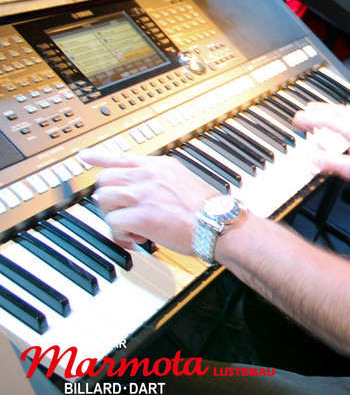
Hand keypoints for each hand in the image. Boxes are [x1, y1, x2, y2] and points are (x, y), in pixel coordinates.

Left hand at [78, 148, 220, 252]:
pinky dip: (121, 235)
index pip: (122, 156)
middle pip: (105, 179)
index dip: (99, 157)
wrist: (219, 223)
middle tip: (121, 210)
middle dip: (109, 198)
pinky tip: (137, 238)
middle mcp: (148, 176)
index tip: (84, 156)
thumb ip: (160, 179)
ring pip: (104, 200)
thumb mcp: (183, 181)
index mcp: (159, 166)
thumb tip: (142, 188)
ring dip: (114, 216)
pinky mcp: (141, 216)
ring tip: (131, 226)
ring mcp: (143, 195)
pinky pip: (113, 223)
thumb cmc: (207, 209)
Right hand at [293, 102, 349, 188]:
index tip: (297, 119)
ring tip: (314, 111)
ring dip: (326, 109)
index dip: (309, 118)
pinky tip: (335, 120)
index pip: (327, 120)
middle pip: (334, 110)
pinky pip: (349, 115)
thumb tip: (310, 156)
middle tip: (301, 113)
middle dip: (316, 110)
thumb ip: (329, 163)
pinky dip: (336, 114)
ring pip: (342, 111)